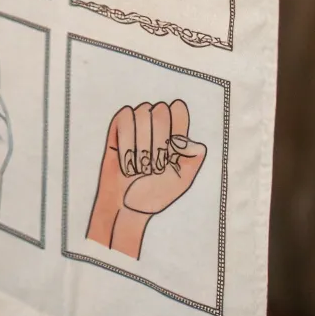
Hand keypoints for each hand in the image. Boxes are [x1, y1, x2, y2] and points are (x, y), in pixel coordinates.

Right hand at [86, 99, 206, 259]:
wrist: (126, 206)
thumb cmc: (154, 193)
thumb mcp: (180, 181)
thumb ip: (192, 160)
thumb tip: (197, 144)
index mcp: (175, 133)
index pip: (178, 110)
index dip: (176, 125)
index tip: (172, 149)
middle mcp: (157, 125)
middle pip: (160, 111)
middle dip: (157, 141)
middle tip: (154, 166)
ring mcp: (137, 124)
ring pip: (142, 113)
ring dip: (140, 144)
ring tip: (138, 166)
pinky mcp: (117, 127)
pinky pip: (124, 118)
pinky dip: (125, 140)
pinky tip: (124, 158)